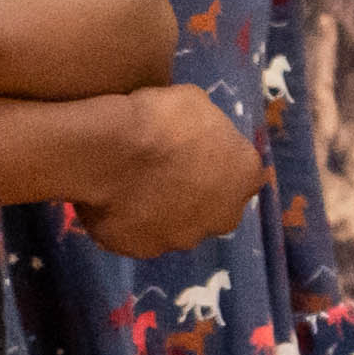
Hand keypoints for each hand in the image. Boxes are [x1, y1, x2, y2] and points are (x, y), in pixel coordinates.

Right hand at [70, 86, 264, 258]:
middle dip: (198, 194)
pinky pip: (142, 237)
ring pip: (179, 226)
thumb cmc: (160, 119)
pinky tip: (114, 203)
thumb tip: (197, 133)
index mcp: (244, 175)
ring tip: (135, 187)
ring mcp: (185, 238)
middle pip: (216, 207)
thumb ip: (206, 127)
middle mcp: (224, 215)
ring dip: (165, 211)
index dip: (218, 161)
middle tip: (167, 172)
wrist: (109, 154)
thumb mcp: (195, 102)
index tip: (194, 151)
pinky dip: (133, 223)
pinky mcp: (146, 251)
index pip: (242, 172)